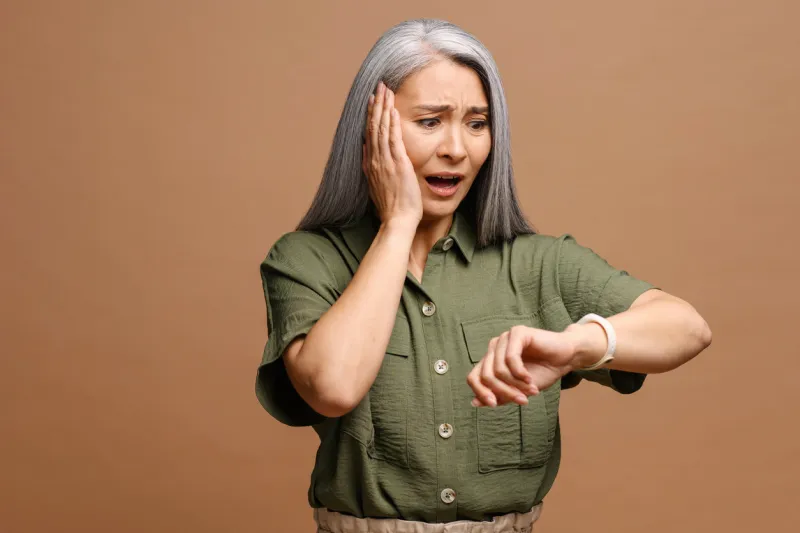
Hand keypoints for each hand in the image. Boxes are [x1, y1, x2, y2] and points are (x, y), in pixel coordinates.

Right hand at [363, 81, 421, 227]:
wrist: (397, 220)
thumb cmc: (392, 208)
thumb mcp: (378, 186)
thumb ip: (373, 169)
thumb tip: (367, 153)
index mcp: (370, 165)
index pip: (369, 134)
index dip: (371, 116)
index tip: (373, 101)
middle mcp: (375, 160)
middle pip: (373, 126)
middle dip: (376, 105)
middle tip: (379, 86)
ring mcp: (385, 161)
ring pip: (381, 128)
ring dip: (384, 107)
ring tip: (386, 90)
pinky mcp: (397, 164)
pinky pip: (393, 139)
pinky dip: (392, 123)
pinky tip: (393, 109)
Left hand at [466, 326, 578, 406]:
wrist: (566, 358)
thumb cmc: (542, 372)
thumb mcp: (518, 390)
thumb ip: (499, 395)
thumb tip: (475, 403)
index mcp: (491, 360)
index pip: (473, 378)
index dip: (481, 393)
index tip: (494, 405)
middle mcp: (494, 348)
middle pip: (485, 376)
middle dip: (504, 392)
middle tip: (522, 401)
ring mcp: (504, 339)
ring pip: (498, 370)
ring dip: (516, 385)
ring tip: (532, 390)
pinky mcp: (517, 333)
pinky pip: (510, 358)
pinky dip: (520, 373)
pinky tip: (530, 379)